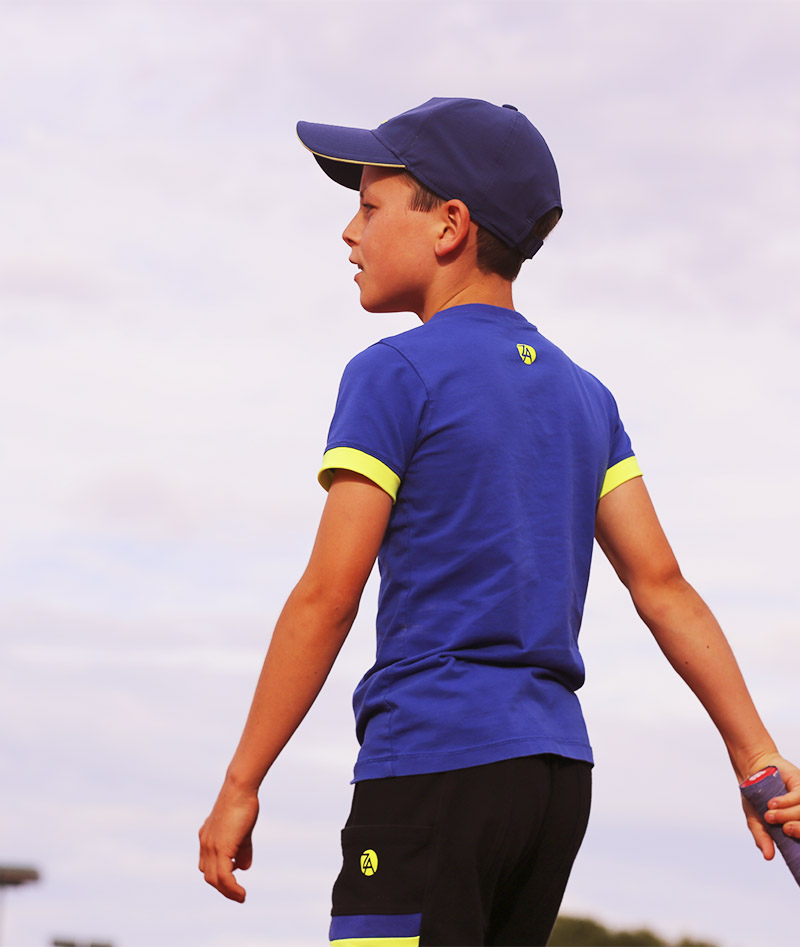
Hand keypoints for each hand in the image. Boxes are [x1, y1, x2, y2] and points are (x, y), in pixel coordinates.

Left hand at [198, 781, 259, 901]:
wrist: (239, 788)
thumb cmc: (243, 803)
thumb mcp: (242, 829)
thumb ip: (242, 849)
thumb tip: (243, 868)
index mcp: (207, 837)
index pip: (207, 865)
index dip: (218, 875)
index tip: (233, 881)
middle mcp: (205, 843)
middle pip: (209, 875)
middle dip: (223, 888)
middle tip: (238, 894)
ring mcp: (211, 846)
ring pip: (215, 879)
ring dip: (228, 891)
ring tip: (241, 897)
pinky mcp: (221, 848)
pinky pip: (223, 876)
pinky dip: (231, 888)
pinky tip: (241, 893)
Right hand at [740, 756, 799, 859]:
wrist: (752, 772)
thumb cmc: (756, 798)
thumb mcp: (756, 821)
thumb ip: (763, 838)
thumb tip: (768, 857)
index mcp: (796, 825)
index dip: (799, 836)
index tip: (788, 839)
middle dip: (799, 829)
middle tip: (784, 829)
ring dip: (788, 815)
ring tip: (770, 815)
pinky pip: (799, 797)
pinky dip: (786, 802)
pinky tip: (772, 803)